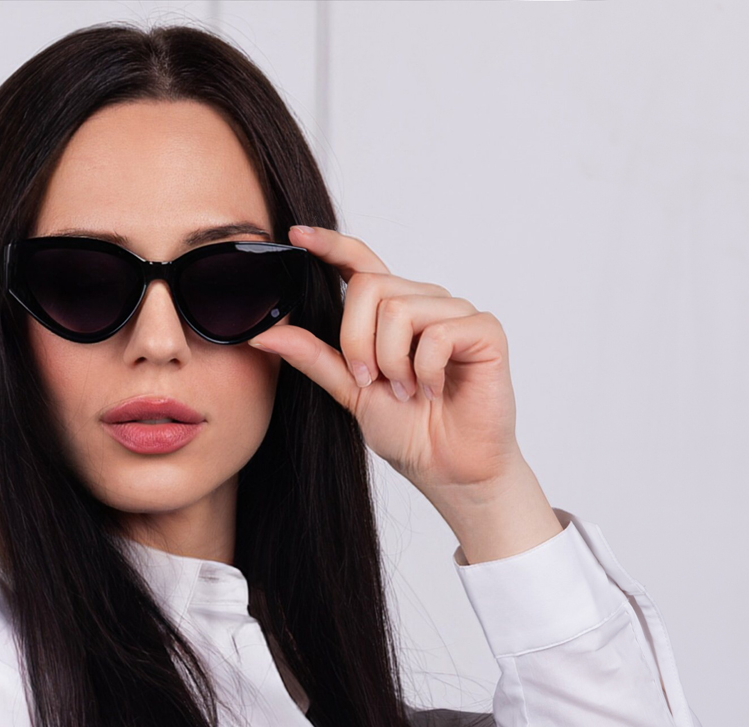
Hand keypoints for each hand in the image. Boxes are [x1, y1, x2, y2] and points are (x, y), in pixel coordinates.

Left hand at [248, 225, 525, 500]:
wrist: (448, 469)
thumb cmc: (408, 430)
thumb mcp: (350, 390)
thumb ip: (314, 358)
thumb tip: (264, 334)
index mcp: (391, 312)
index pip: (360, 263)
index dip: (330, 245)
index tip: (297, 234)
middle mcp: (424, 302)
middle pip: (371, 286)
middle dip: (358, 342)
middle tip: (373, 381)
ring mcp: (457, 313)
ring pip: (400, 309)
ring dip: (393, 362)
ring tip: (408, 391)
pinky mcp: (485, 330)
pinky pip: (436, 333)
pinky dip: (425, 370)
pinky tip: (433, 391)